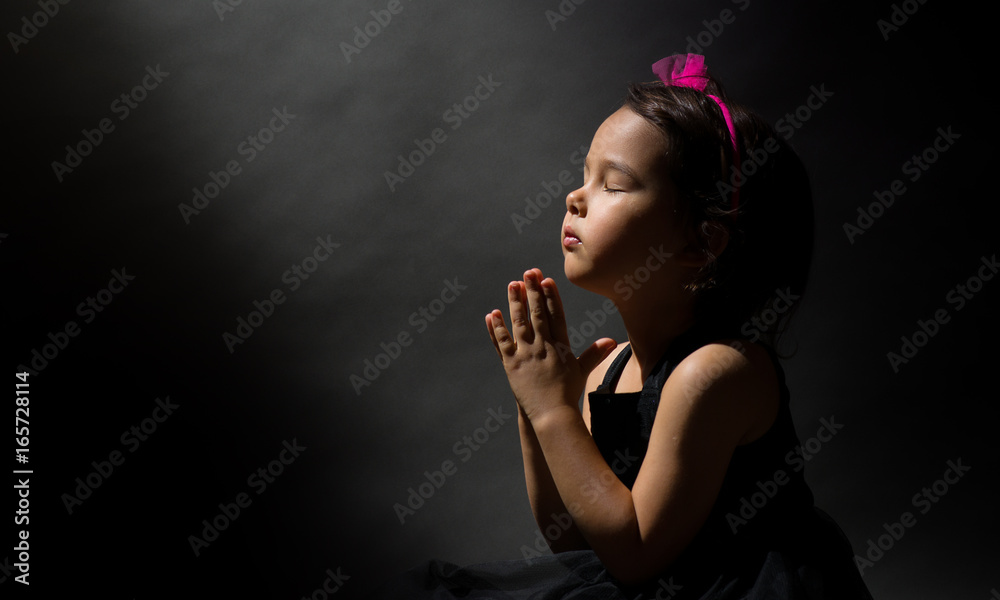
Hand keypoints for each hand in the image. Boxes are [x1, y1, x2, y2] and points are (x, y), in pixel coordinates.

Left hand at [485, 268, 616, 422]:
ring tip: (512, 284)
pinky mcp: (511, 365)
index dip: (550, 297)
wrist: (552, 415)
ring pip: (518, 324)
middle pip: (537, 314)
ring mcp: (526, 355)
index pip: (555, 316)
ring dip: (514, 303)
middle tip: (529, 272)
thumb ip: (594, 353)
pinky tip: (492, 314)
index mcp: (560, 346)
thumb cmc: (567, 393)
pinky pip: (502, 343)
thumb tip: (611, 341)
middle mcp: (543, 347)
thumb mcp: (582, 371)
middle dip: (532, 291)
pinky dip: (497, 329)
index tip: (547, 280)